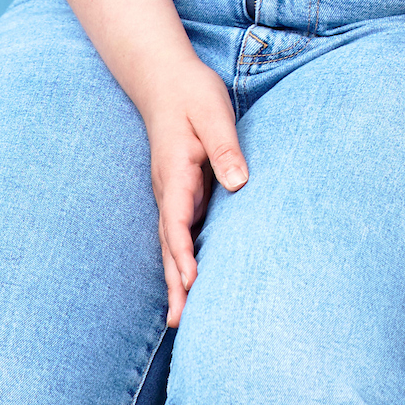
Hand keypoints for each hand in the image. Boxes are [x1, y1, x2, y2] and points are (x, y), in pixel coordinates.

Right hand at [138, 55, 247, 328]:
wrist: (166, 82)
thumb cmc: (193, 95)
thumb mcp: (213, 114)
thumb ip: (225, 149)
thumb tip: (238, 183)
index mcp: (175, 172)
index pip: (176, 219)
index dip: (183, 252)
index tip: (191, 280)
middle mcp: (168, 190)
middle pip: (169, 244)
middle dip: (175, 282)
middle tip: (180, 322)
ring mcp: (172, 195)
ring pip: (172, 244)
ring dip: (176, 279)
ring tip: (181, 319)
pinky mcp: (181, 194)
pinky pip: (180, 234)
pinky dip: (182, 262)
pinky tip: (191, 284)